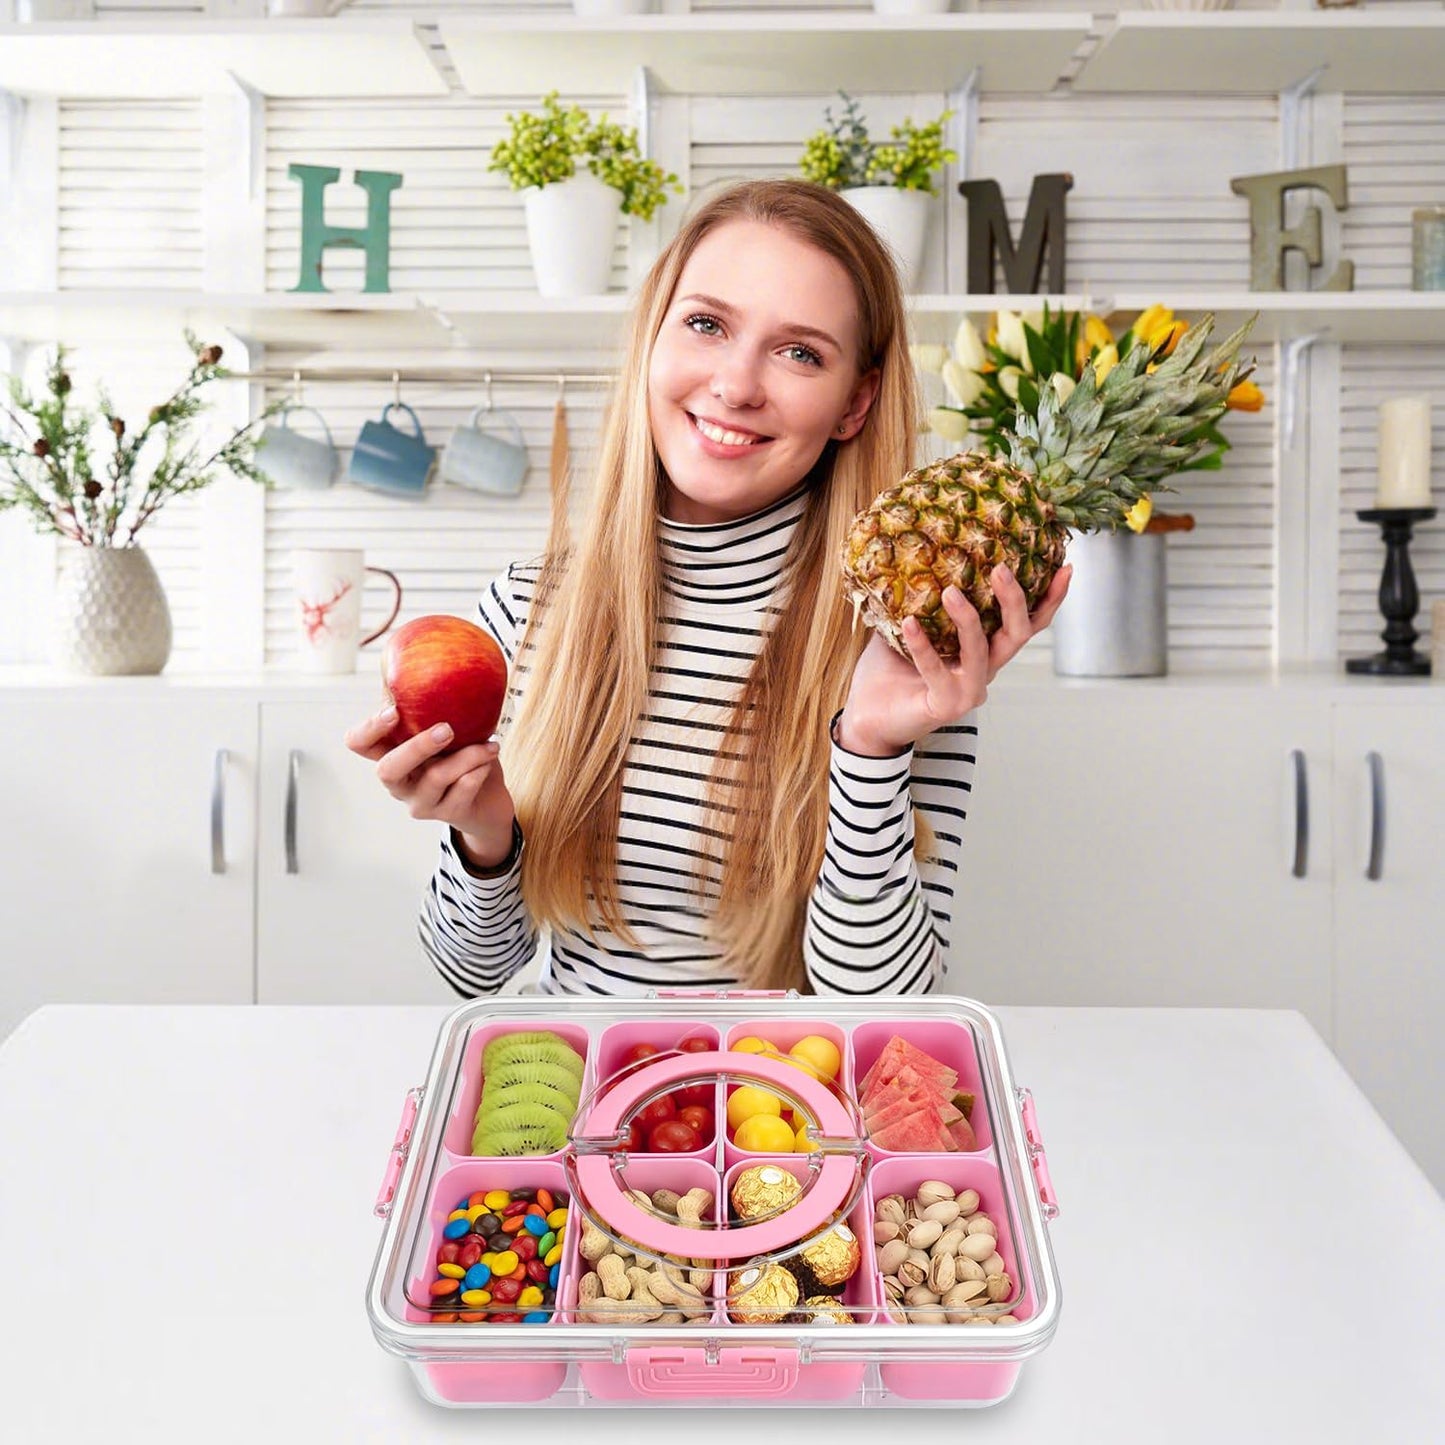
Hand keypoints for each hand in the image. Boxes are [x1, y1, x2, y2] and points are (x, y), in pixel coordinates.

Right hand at [344, 704, 516, 867]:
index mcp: (392, 755)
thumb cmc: (461, 756)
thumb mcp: (445, 729)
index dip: (369, 729)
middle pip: (387, 770)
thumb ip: (429, 706)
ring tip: (490, 744)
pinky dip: (480, 770)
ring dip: (467, 755)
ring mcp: (421, 802)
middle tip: (447, 729)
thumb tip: (418, 666)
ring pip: (436, 777)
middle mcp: (400, 782)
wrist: (489, 801)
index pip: (358, 744)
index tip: (394, 710)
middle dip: (417, 747)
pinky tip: (489, 760)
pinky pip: (463, 789)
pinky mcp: (448, 814)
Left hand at [836, 564, 1071, 756]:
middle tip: (1001, 568)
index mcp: (986, 651)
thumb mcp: (908, 625)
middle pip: (1018, 635)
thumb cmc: (890, 672)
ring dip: (968, 619)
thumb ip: (922, 597)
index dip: (1050, 599)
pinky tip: (909, 623)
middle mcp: (985, 671)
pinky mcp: (945, 706)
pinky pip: (937, 671)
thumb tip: (920, 553)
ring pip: (982, 651)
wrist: (867, 717)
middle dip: (1015, 601)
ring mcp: (968, 691)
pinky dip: (923, 646)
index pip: (1028, 624)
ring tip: (950, 591)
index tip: (1064, 567)